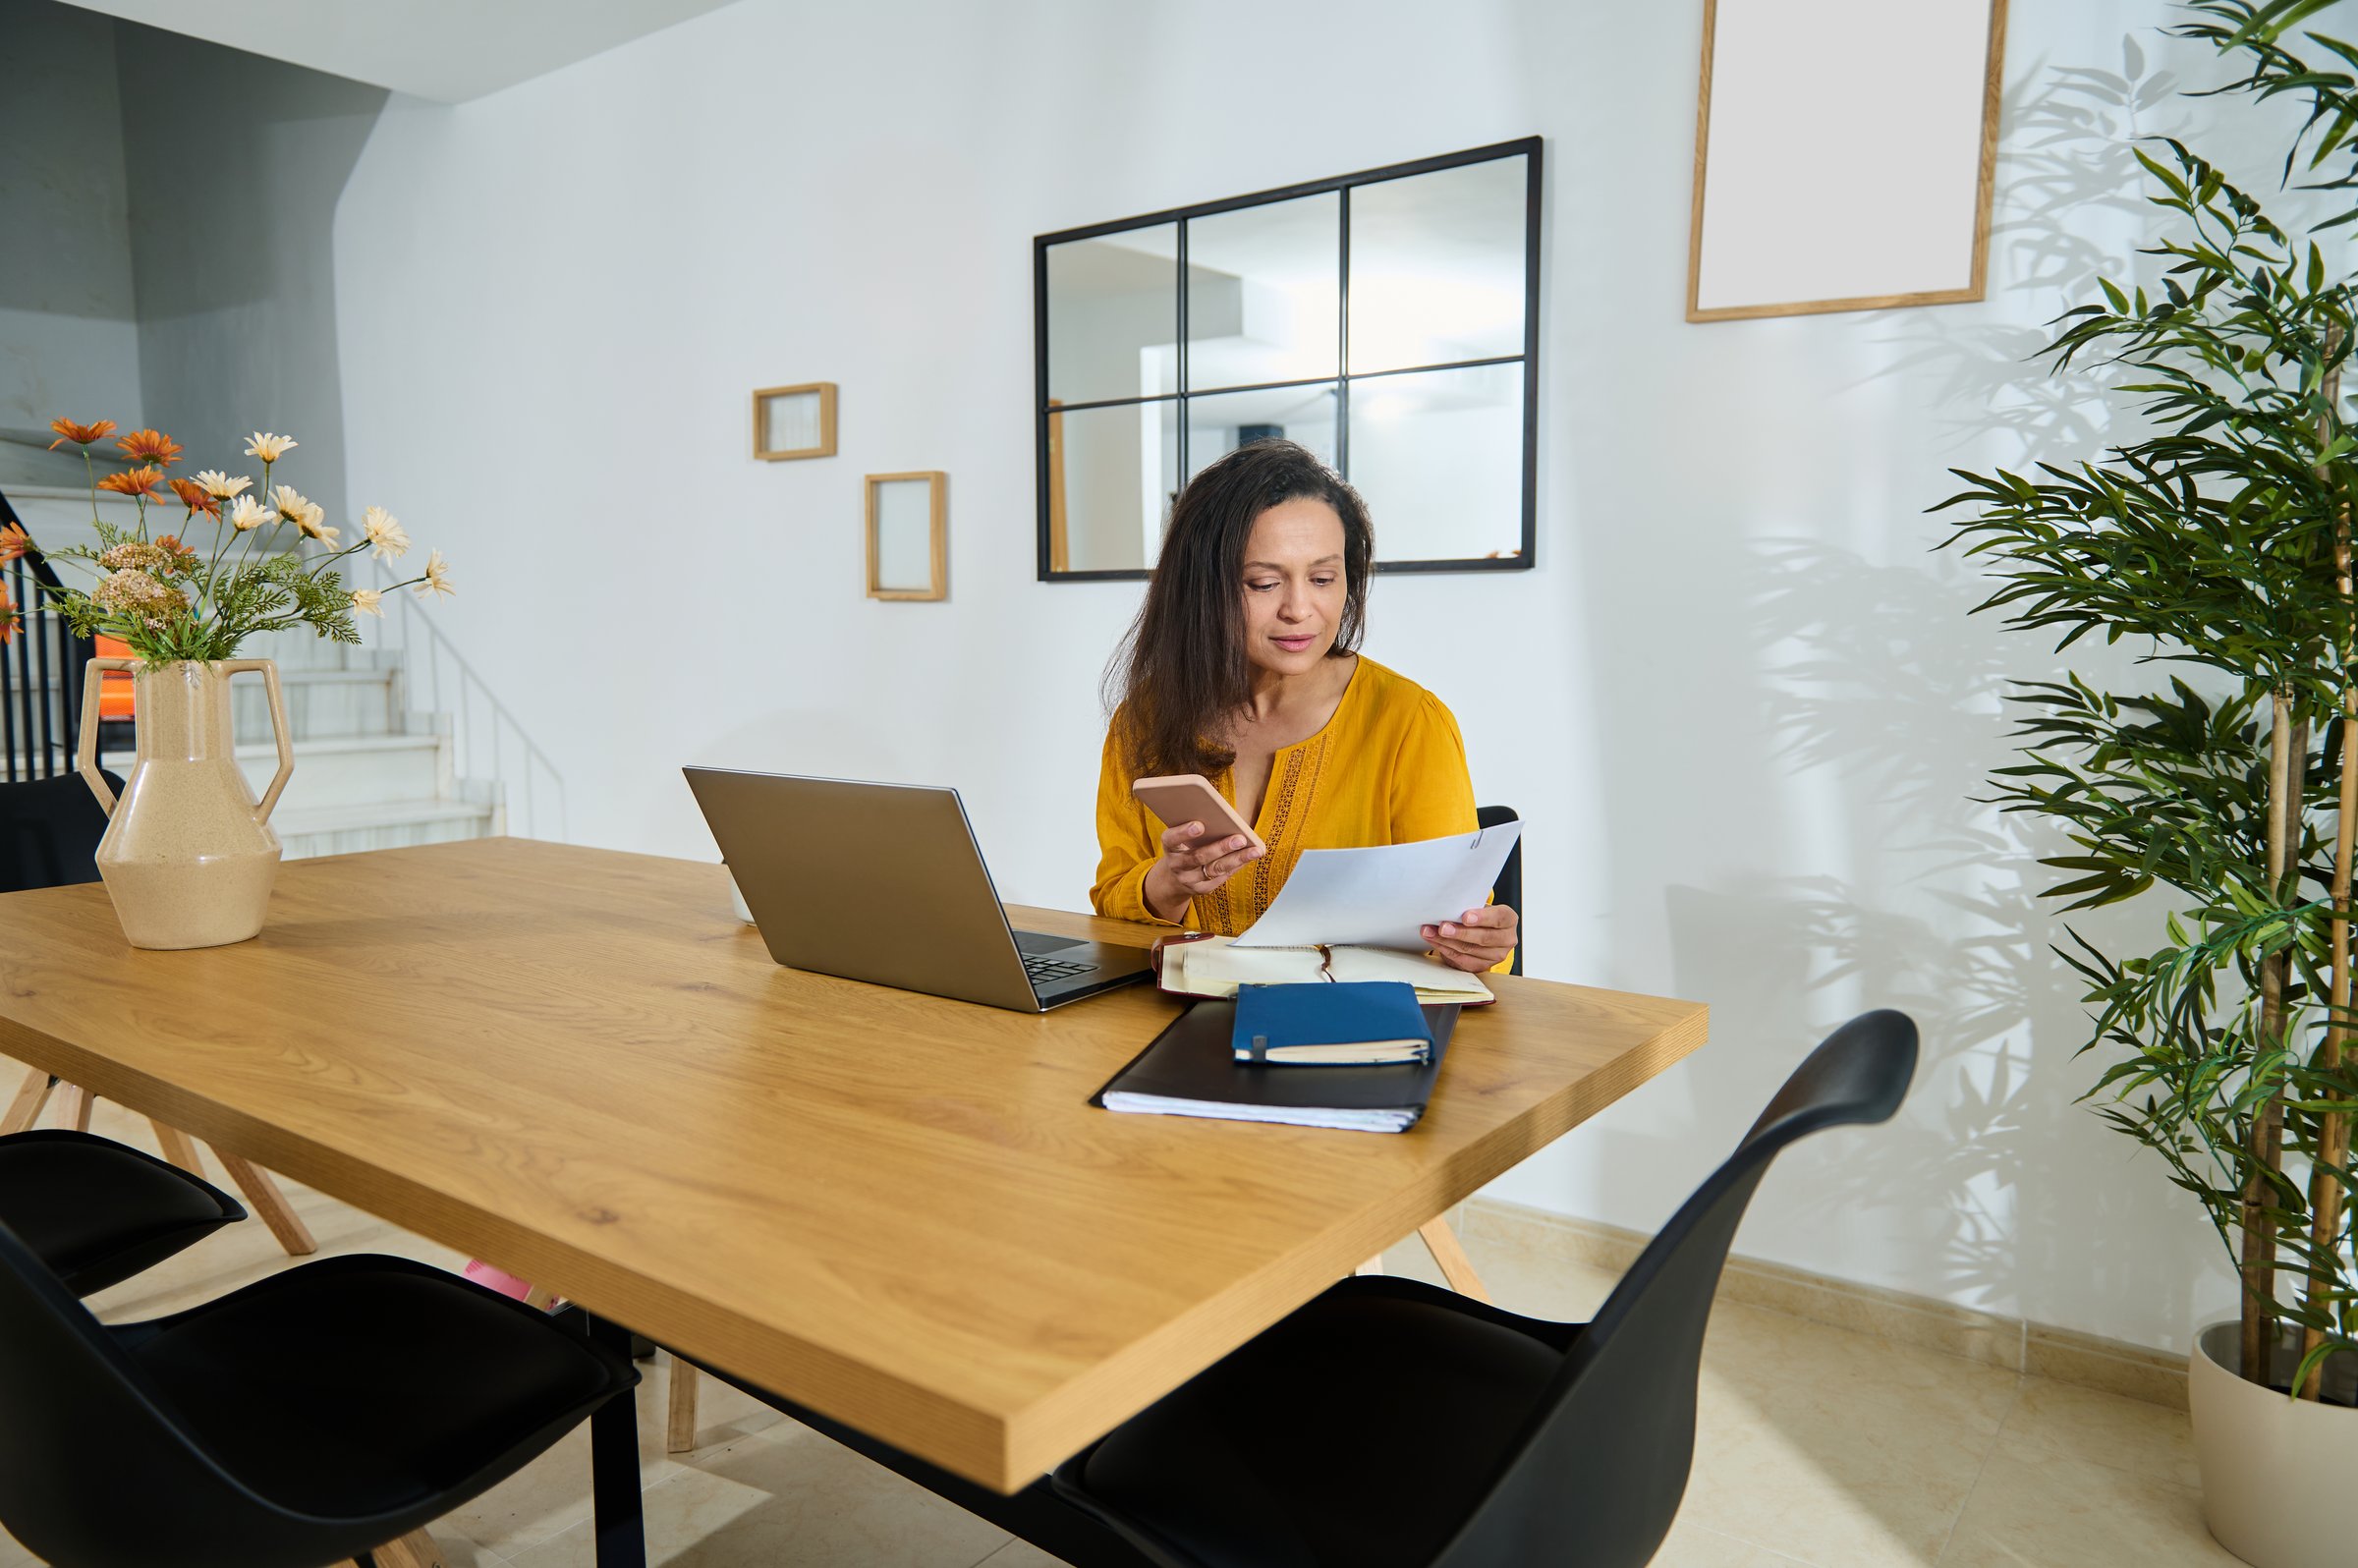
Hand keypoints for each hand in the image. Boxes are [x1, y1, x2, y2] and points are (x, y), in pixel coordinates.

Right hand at [1142, 821, 1263, 922]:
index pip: (1171, 839)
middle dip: (1221, 848)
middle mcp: (1176, 866)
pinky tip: (1250, 857)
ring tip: (1255, 850)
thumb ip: (1194, 828)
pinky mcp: (1202, 889)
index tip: (1199, 825)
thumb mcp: (1181, 838)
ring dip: (1237, 859)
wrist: (1173, 879)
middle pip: (1199, 857)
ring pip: (1215, 869)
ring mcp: (1189, 880)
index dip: (1183, 832)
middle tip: (1240, 839)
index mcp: (1169, 847)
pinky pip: (1222, 877)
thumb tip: (1224, 817)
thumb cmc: (1183, 848)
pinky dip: (1237, 865)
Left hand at [1422, 904, 1517, 971]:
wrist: (1482, 932)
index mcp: (1509, 920)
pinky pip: (1461, 959)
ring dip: (1446, 941)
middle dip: (1460, 932)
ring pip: (1469, 949)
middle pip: (1483, 937)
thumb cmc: (1481, 916)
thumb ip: (1471, 906)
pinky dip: (1445, 949)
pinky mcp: (1482, 966)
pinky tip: (1435, 940)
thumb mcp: (1481, 907)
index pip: (1499, 918)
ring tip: (1430, 932)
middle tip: (1443, 927)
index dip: (1482, 917)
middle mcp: (1507, 939)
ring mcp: (1496, 955)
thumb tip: (1451, 905)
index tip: (1465, 917)